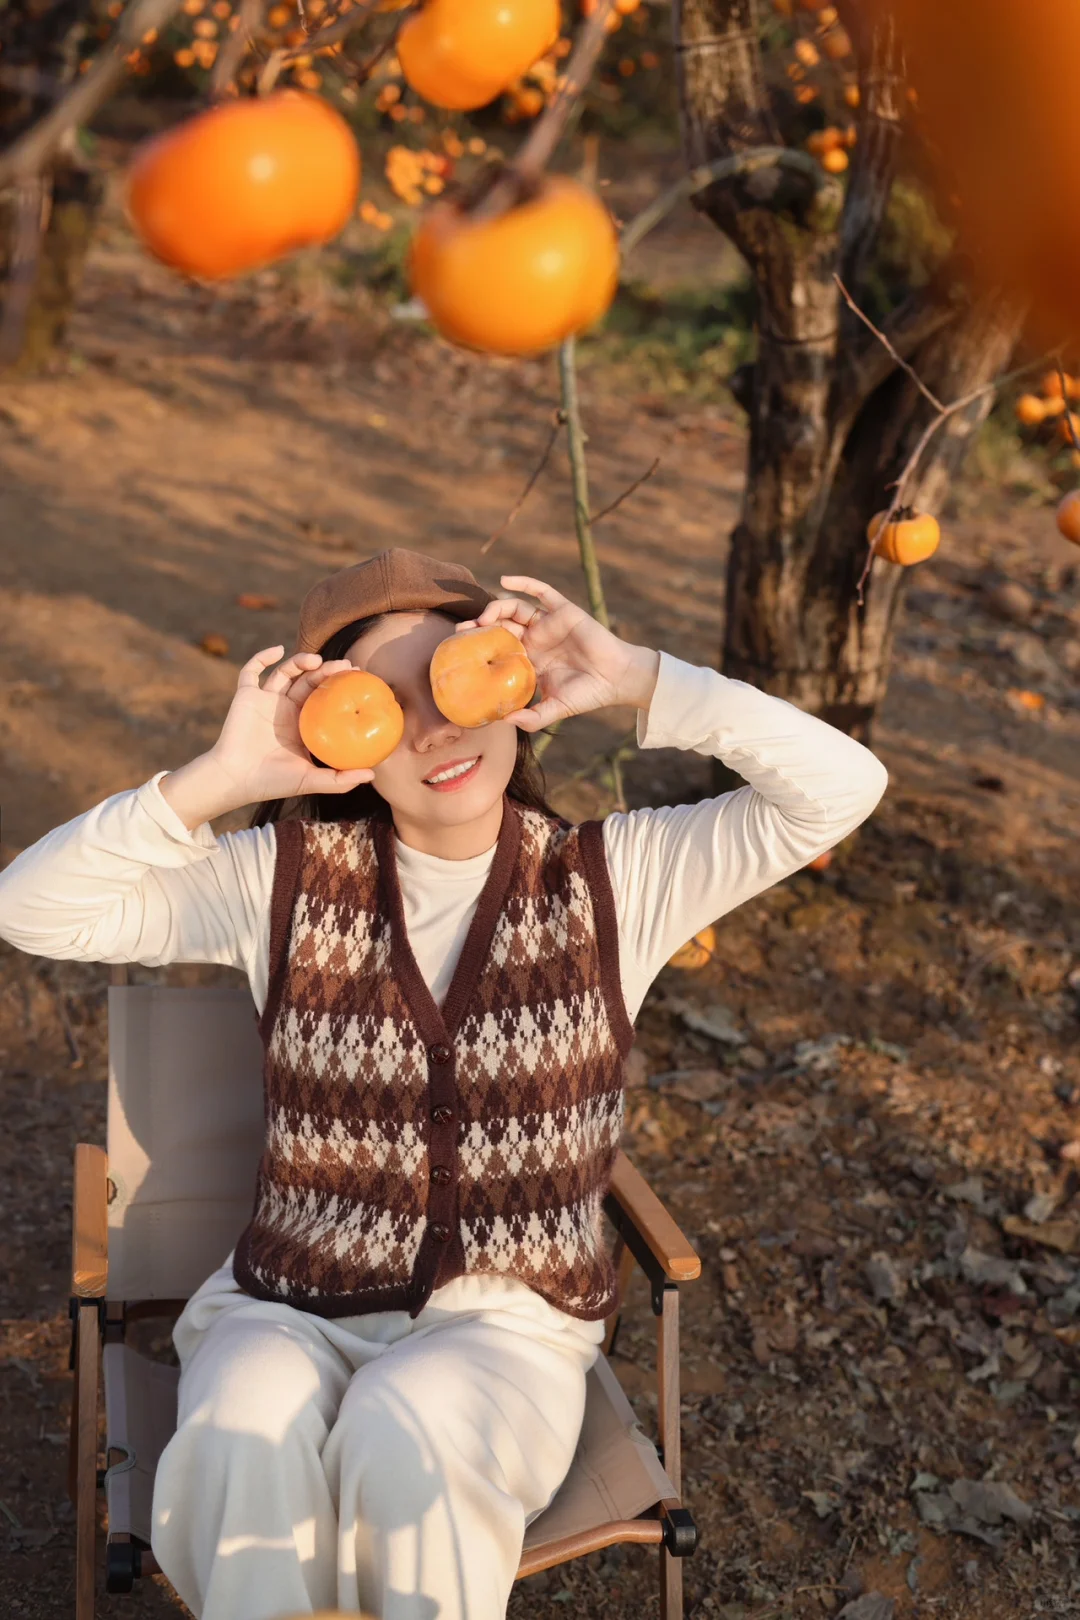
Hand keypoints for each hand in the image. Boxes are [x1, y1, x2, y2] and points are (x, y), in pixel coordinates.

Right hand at [208, 646, 376, 805]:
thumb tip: (372, 776)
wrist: (235, 780)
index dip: (340, 686)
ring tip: (316, 660)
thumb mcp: (311, 780)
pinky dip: (263, 657)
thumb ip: (340, 780)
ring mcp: (265, 701)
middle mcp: (285, 709)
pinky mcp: (246, 696)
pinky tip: (278, 650)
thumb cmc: (272, 783)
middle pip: (309, 681)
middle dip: (327, 670)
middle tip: (345, 666)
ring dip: (300, 661)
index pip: (325, 698)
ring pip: (285, 672)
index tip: (359, 679)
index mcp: (302, 724)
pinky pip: (251, 670)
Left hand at [455, 575, 659, 731]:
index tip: (459, 651)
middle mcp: (536, 639)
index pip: (497, 648)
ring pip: (515, 608)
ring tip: (484, 617)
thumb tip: (502, 721)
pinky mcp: (563, 610)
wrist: (617, 680)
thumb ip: (531, 718)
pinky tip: (505, 580)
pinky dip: (524, 582)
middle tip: (462, 632)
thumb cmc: (587, 695)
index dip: (479, 646)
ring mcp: (548, 623)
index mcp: (530, 659)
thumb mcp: (554, 709)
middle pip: (500, 625)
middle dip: (480, 625)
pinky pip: (541, 591)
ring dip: (496, 607)